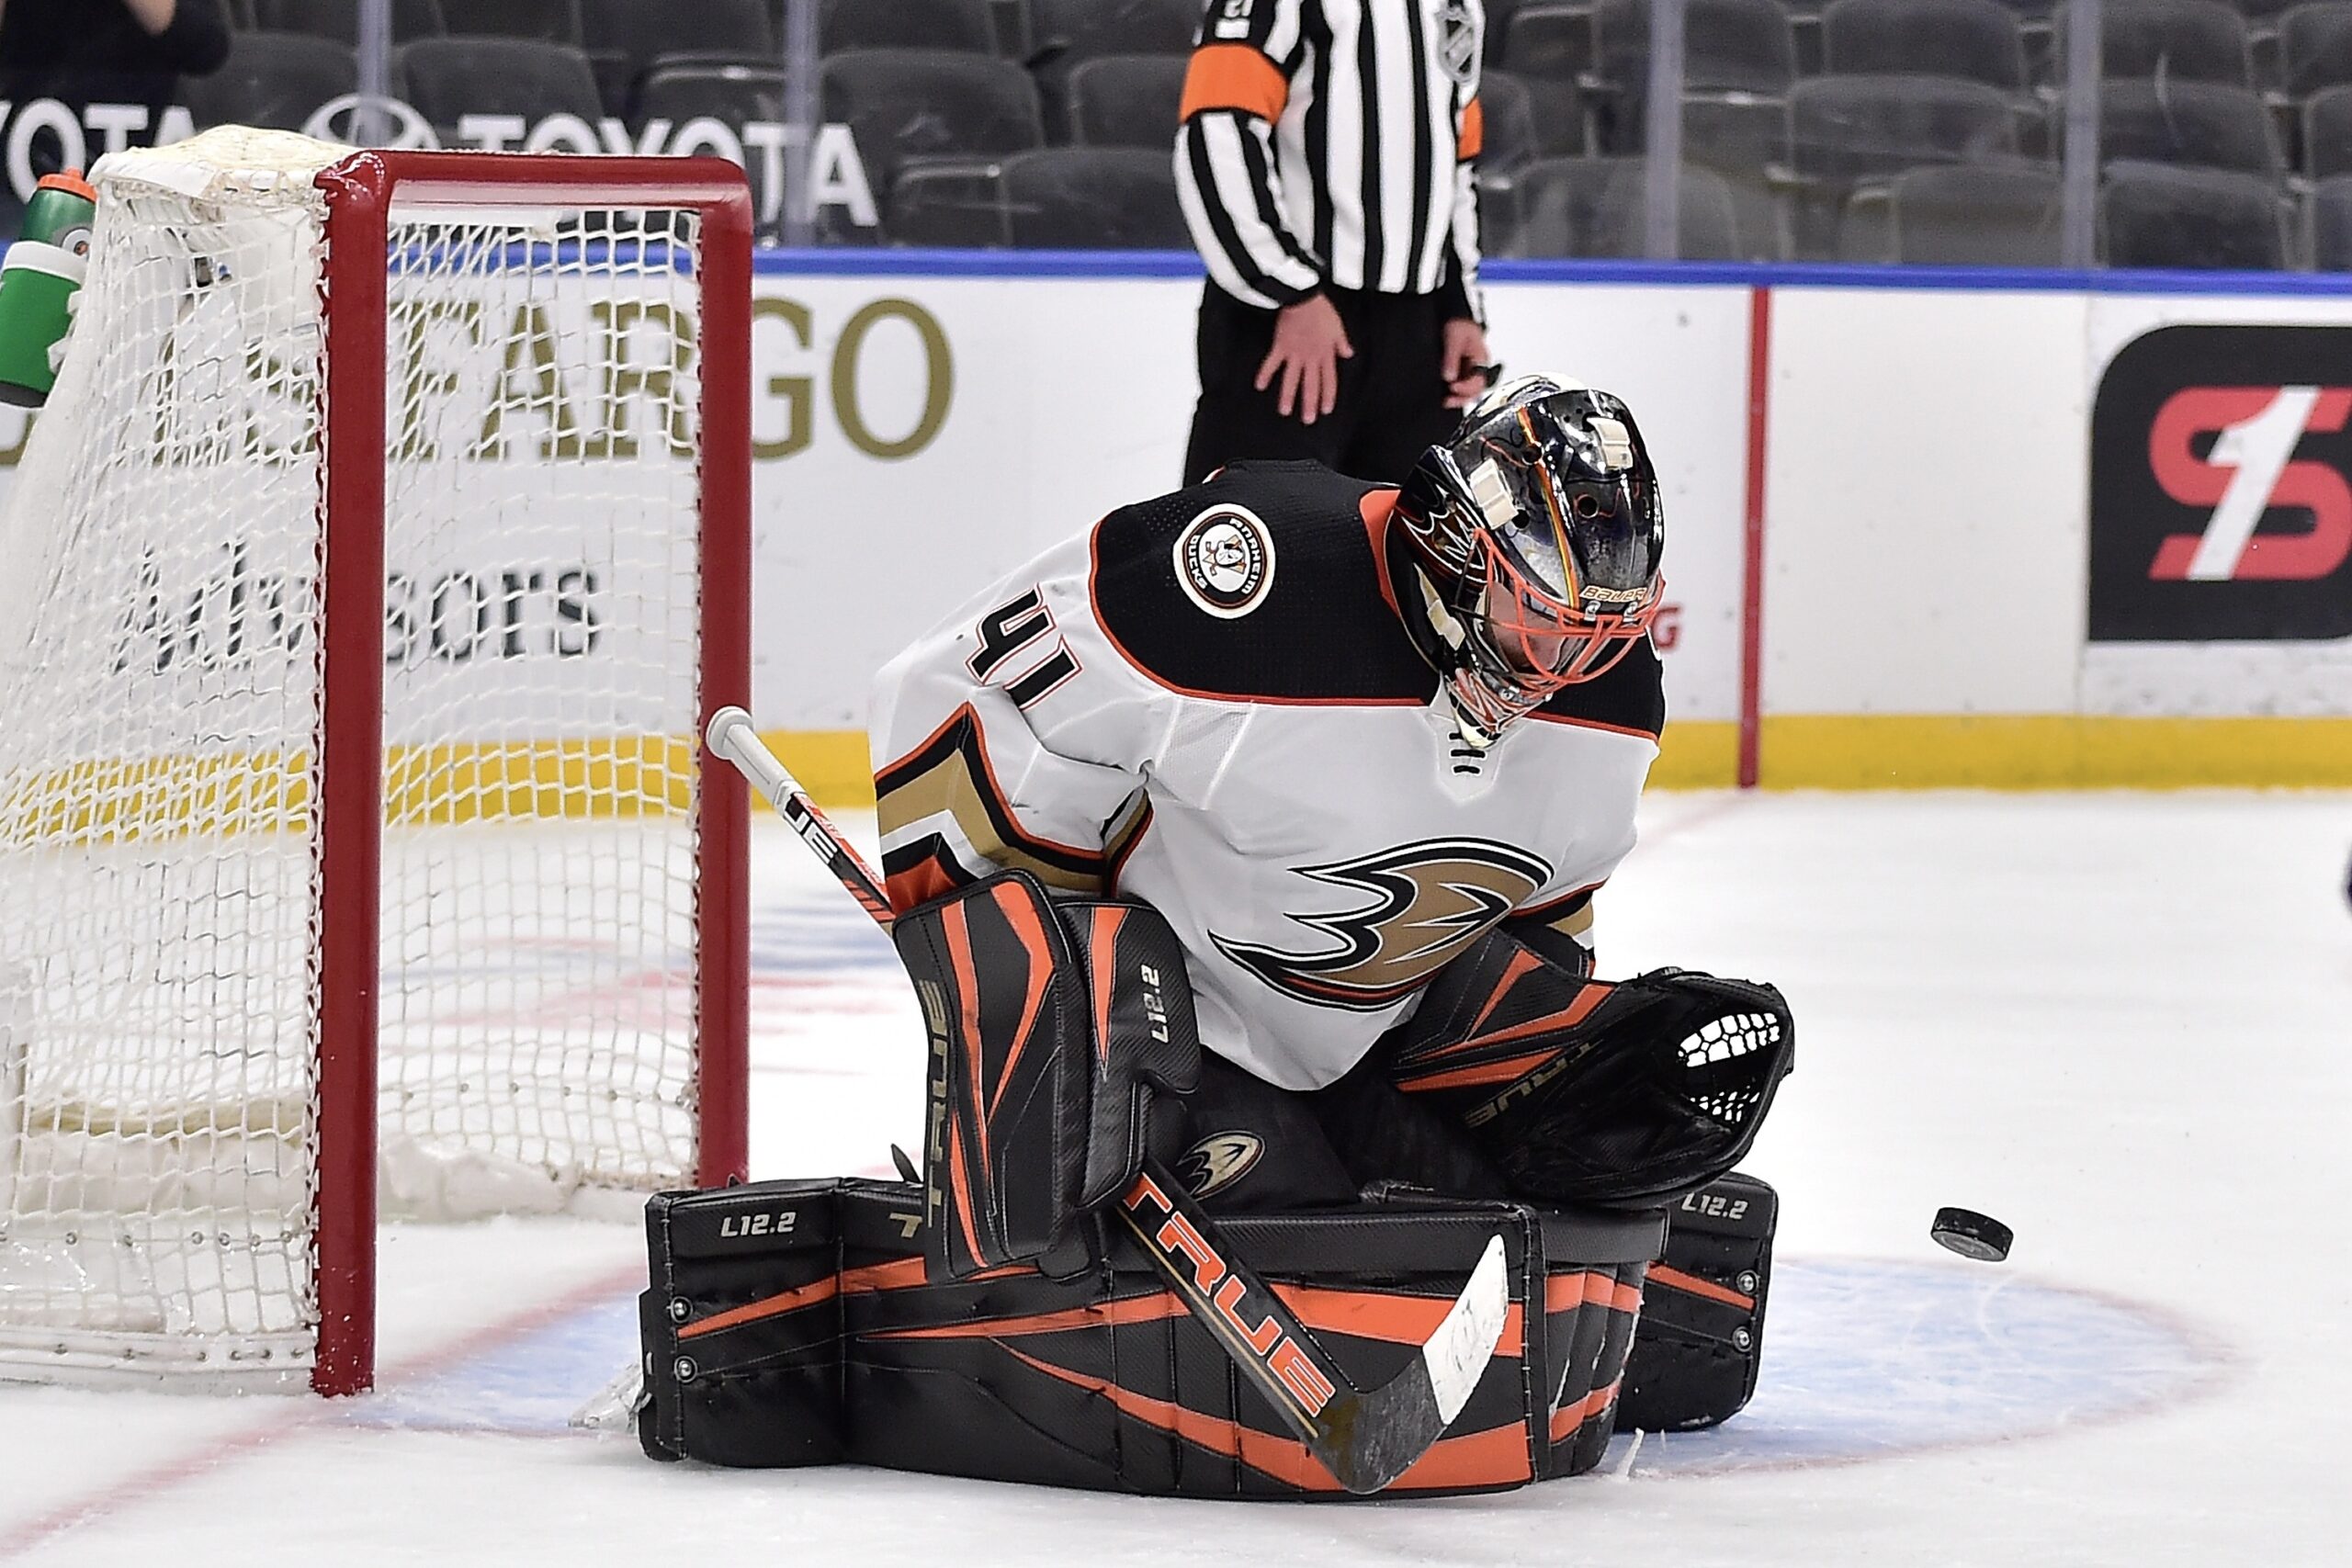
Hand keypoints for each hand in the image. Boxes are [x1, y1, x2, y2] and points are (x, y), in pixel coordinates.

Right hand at [1255, 293, 1354, 424]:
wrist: (1304, 298)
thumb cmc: (1321, 310)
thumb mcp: (1338, 326)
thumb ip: (1342, 343)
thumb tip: (1348, 353)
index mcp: (1325, 354)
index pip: (1328, 380)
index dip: (1328, 396)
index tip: (1326, 410)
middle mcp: (1310, 358)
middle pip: (1310, 385)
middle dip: (1309, 404)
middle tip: (1307, 420)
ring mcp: (1294, 354)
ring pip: (1291, 380)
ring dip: (1288, 397)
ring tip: (1284, 412)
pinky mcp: (1280, 347)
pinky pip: (1271, 363)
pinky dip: (1265, 374)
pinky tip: (1260, 386)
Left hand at [1441, 318, 1492, 408]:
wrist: (1453, 318)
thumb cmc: (1458, 324)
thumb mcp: (1454, 338)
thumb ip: (1452, 358)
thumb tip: (1449, 376)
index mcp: (1481, 359)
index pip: (1479, 380)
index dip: (1466, 387)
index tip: (1452, 387)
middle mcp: (1478, 367)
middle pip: (1476, 390)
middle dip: (1462, 398)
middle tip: (1448, 401)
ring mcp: (1470, 371)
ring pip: (1469, 392)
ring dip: (1458, 398)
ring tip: (1446, 401)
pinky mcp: (1461, 373)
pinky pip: (1460, 387)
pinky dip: (1454, 393)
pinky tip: (1445, 395)